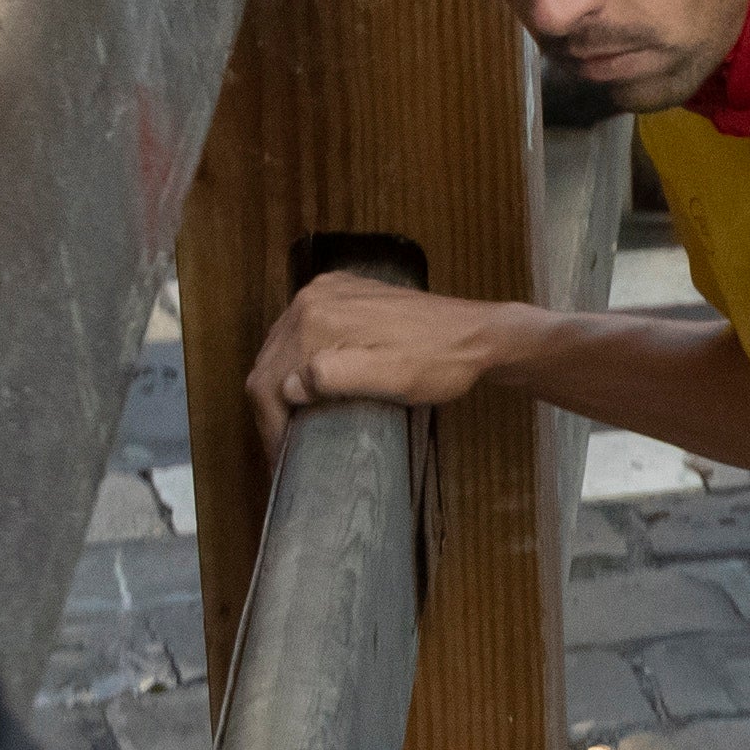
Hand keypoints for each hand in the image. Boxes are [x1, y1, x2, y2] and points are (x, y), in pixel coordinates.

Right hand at [246, 270, 508, 451]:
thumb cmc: (441, 364)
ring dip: (281, 384)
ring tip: (291, 423)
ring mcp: (328, 292)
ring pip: (282, 346)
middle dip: (270, 407)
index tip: (281, 458)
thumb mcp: (393, 379)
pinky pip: (304, 331)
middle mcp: (314, 297)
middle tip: (283, 446)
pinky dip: (298, 360)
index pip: (268, 379)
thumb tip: (287, 386)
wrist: (482, 335)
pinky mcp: (344, 295)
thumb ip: (337, 378)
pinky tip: (306, 385)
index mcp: (317, 317)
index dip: (269, 424)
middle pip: (270, 360)